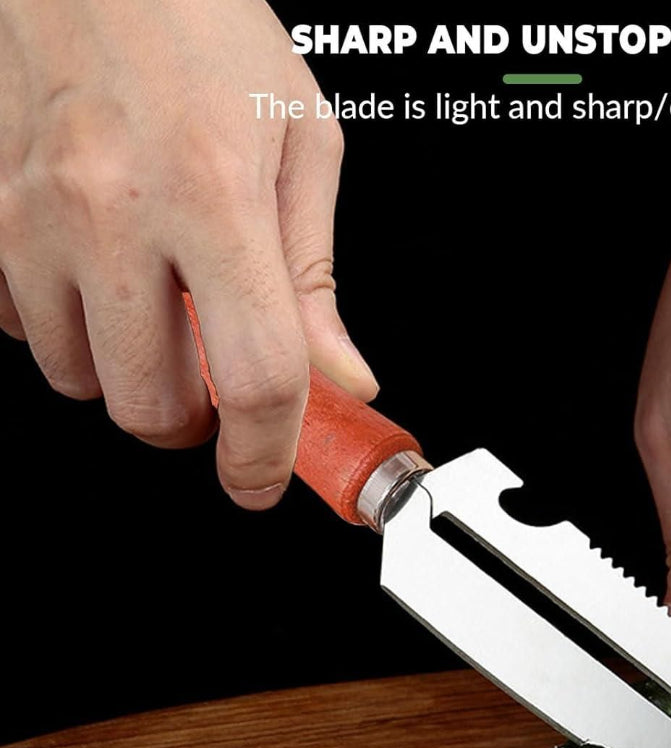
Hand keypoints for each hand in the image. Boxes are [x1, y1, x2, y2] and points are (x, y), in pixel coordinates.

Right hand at [0, 0, 375, 508]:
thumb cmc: (208, 28)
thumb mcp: (302, 145)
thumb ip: (316, 279)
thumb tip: (339, 377)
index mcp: (216, 196)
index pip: (255, 378)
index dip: (266, 454)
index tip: (264, 480)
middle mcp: (115, 211)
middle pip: (152, 404)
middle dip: (198, 423)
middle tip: (221, 386)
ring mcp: (36, 215)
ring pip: (80, 381)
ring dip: (132, 377)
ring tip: (163, 317)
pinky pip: (25, 329)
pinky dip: (72, 331)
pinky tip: (106, 282)